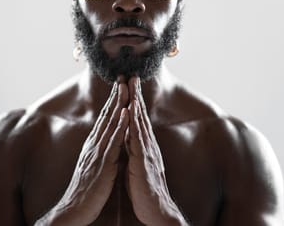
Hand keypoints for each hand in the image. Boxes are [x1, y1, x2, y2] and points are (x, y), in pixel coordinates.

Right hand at [44, 81, 129, 225]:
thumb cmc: (86, 189)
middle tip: (122, 76)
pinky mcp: (103, 162)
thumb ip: (101, 151)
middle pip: (107, 114)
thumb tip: (109, 140)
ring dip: (118, 103)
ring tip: (125, 86)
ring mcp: (98, 151)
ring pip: (110, 123)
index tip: (119, 85)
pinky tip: (125, 113)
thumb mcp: (94, 165)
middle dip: (115, 95)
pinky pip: (114, 140)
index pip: (105, 118)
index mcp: (94, 144)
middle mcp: (94, 143)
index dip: (112, 101)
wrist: (74, 209)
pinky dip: (120, 125)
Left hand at [125, 77, 188, 225]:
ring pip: (139, 122)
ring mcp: (147, 151)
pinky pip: (137, 138)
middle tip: (131, 75)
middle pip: (140, 115)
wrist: (156, 209)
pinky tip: (131, 110)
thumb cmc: (145, 188)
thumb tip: (127, 135)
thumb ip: (133, 148)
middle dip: (135, 94)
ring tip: (131, 85)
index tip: (129, 84)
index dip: (134, 101)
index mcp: (143, 146)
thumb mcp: (137, 163)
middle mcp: (147, 145)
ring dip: (135, 102)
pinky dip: (134, 123)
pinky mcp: (143, 161)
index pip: (137, 118)